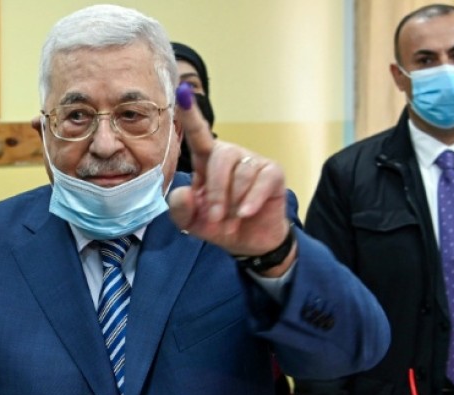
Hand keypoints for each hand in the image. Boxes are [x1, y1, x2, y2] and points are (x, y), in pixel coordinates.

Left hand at [168, 86, 293, 271]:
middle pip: (220, 157)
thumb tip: (185, 192)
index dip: (191, 114)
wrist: (250, 242)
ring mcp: (253, 162)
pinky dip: (251, 200)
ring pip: (240, 173)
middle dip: (216, 191)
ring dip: (233, 203)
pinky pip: (261, 182)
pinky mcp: (273, 173)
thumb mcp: (192, 223)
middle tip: (216, 218)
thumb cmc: (220, 225)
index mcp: (206, 161)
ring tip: (232, 220)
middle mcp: (230, 155)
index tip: (183, 92)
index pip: (198, 134)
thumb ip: (180, 209)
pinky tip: (245, 213)